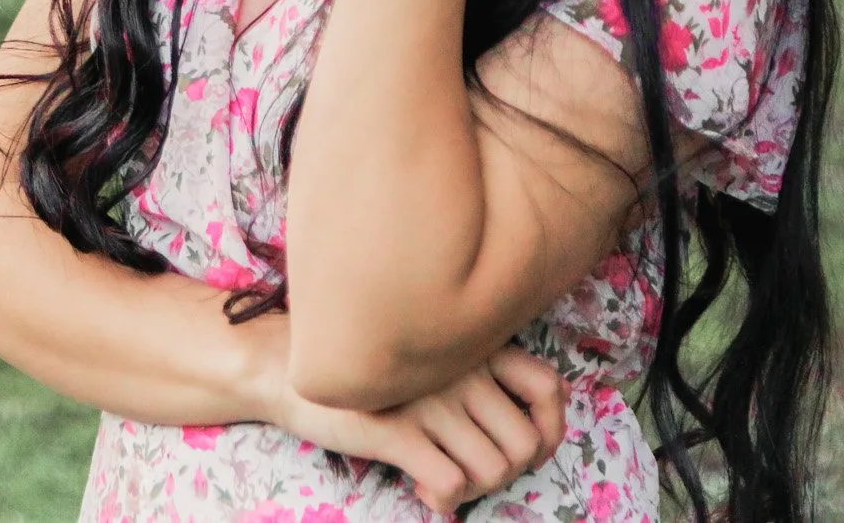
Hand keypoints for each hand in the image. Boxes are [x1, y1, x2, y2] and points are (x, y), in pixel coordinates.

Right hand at [275, 343, 568, 513]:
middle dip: (504, 473)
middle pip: (524, 444)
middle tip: (471, 471)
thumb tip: (521, 433)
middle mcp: (462, 368)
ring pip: (494, 469)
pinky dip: (445, 498)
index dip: (551, 431)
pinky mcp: (398, 428)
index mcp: (476, 346)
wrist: (291, 367)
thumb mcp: (430, 358)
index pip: (549, 388)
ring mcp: (431, 397)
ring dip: (474, 489)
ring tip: (445, 480)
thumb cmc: (371, 369)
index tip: (530, 452)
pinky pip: (452, 481)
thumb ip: (476, 377)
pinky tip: (422, 487)